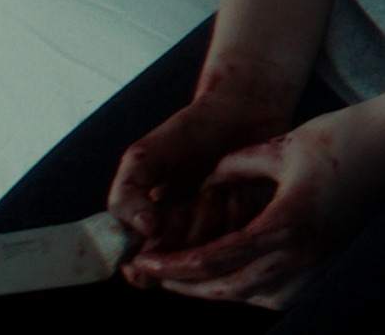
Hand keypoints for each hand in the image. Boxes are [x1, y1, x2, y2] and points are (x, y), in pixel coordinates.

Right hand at [107, 73, 295, 258]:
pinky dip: (239, 206)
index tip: (155, 220)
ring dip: (212, 211)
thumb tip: (145, 231)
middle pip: (180, 262)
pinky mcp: (257, 228)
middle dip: (185, 222)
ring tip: (217, 185)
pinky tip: (241, 186)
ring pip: (212, 250)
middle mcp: (187, 243)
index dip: (149, 253)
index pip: (143, 273)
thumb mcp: (143, 159)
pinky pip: (245, 236)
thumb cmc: (186, 135)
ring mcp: (222, 238)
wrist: (240, 111)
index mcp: (153, 236)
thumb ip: (126, 195)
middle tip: (193, 191)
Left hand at [122, 100, 384, 306]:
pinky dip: (248, 288)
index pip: (217, 259)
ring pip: (253, 296)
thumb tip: (207, 181)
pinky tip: (232, 275)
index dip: (175, 265)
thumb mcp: (280, 144)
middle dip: (186, 285)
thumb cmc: (344, 135)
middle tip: (155, 275)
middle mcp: (303, 252)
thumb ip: (235, 166)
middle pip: (229, 288)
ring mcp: (319, 260)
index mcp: (286, 224)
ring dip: (217, 290)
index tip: (145, 262)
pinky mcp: (328, 258)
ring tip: (186, 277)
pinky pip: (278, 290)